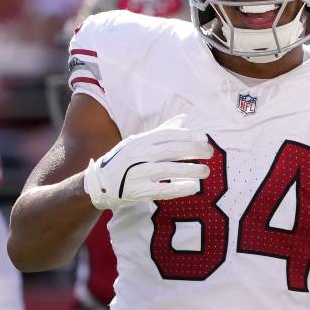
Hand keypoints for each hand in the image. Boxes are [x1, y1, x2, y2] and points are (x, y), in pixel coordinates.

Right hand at [83, 114, 211, 209]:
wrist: (99, 183)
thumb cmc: (124, 160)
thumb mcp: (139, 142)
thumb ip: (162, 132)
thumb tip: (184, 118)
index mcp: (140, 141)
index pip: (168, 135)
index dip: (187, 136)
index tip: (204, 139)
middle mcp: (138, 155)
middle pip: (171, 150)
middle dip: (193, 150)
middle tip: (210, 153)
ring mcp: (137, 173)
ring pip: (169, 169)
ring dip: (190, 170)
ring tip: (206, 171)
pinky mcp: (138, 191)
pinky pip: (162, 190)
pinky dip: (179, 189)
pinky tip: (192, 188)